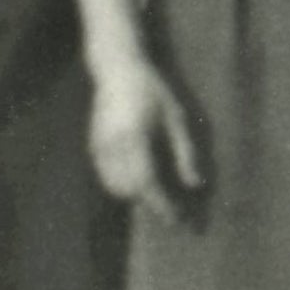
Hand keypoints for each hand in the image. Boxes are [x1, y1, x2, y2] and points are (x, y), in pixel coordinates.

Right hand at [90, 59, 201, 223]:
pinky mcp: (93, 146)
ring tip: (160, 192)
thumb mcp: (177, 117)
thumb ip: (186, 153)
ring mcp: (99, 146)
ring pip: (116, 187)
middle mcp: (112, 146)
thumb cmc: (153, 90)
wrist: (118, 67)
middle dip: (152, 204)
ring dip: (137, 195)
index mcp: (135, 138)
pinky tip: (142, 176)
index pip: (148, 184)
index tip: (182, 222)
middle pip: (130, 191)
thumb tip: (196, 187)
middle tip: (177, 208)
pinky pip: (107, 176)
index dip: (164, 207)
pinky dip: (124, 183)